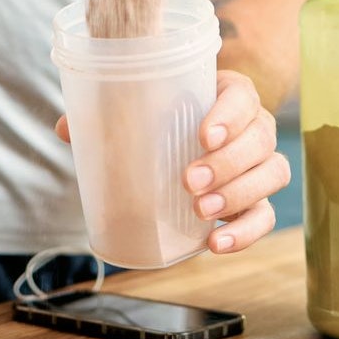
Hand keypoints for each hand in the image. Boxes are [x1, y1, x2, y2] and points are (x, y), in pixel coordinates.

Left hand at [52, 69, 291, 254]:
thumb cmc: (164, 119)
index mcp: (229, 94)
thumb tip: (66, 128)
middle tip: (188, 181)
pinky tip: (216, 244)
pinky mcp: (258, 200)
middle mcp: (253, 126)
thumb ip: (106, 114)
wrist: (187, 142)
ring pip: (272, 173)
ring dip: (238, 194)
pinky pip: (265, 216)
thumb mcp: (141, 110)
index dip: (230, 115)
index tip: (202, 135)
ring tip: (200, 211)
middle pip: (261, 138)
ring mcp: (260, 164)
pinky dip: (246, 232)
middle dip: (228, 162)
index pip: (244, 96)